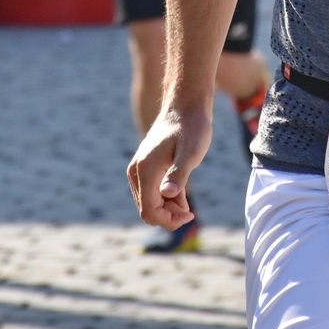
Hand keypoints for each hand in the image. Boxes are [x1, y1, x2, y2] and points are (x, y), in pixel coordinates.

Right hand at [127, 103, 212, 228]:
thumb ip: (179, 174)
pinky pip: (151, 194)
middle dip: (169, 215)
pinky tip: (180, 187)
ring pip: (149, 204)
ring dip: (168, 207)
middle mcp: (136, 172)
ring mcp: (138, 171)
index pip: (150, 211)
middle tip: (190, 205)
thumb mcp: (191, 153)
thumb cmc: (192, 128)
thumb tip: (168, 194)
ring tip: (185, 190)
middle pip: (148, 211)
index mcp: (145, 170)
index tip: (191, 214)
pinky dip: (166, 197)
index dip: (170, 220)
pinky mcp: (143, 169)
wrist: (185, 108)